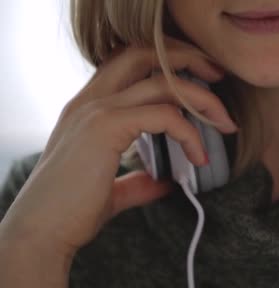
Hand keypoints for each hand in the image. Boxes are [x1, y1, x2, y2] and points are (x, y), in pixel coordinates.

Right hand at [1, 36, 237, 257]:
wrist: (43, 232)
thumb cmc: (72, 210)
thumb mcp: (112, 187)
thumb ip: (139, 179)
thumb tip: (167, 181)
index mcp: (89, 106)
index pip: (130, 62)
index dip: (167, 63)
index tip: (202, 80)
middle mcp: (90, 99)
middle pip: (146, 53)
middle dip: (188, 58)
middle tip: (219, 76)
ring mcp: (96, 110)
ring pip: (163, 82)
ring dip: (203, 99)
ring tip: (225, 125)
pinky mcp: (105, 127)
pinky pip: (164, 116)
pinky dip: (190, 133)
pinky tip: (199, 157)